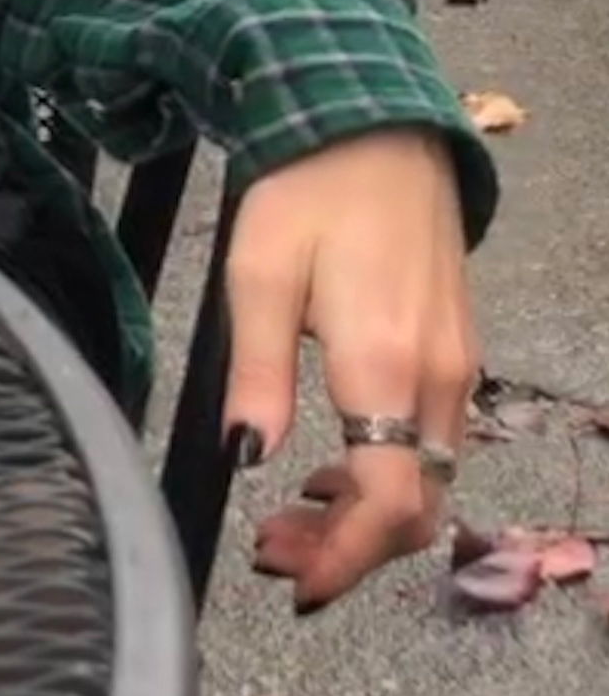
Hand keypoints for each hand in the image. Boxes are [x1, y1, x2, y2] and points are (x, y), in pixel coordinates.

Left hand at [226, 127, 477, 610]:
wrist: (376, 123)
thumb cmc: (309, 189)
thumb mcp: (259, 271)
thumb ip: (258, 369)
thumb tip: (247, 452)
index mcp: (388, 363)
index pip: (388, 500)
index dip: (345, 557)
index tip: (296, 582)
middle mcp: (439, 376)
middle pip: (415, 505)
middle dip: (349, 547)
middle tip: (275, 550)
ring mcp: (458, 362)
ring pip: (427, 477)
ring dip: (365, 514)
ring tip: (291, 516)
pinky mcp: (457, 346)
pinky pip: (433, 439)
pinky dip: (386, 471)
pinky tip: (332, 464)